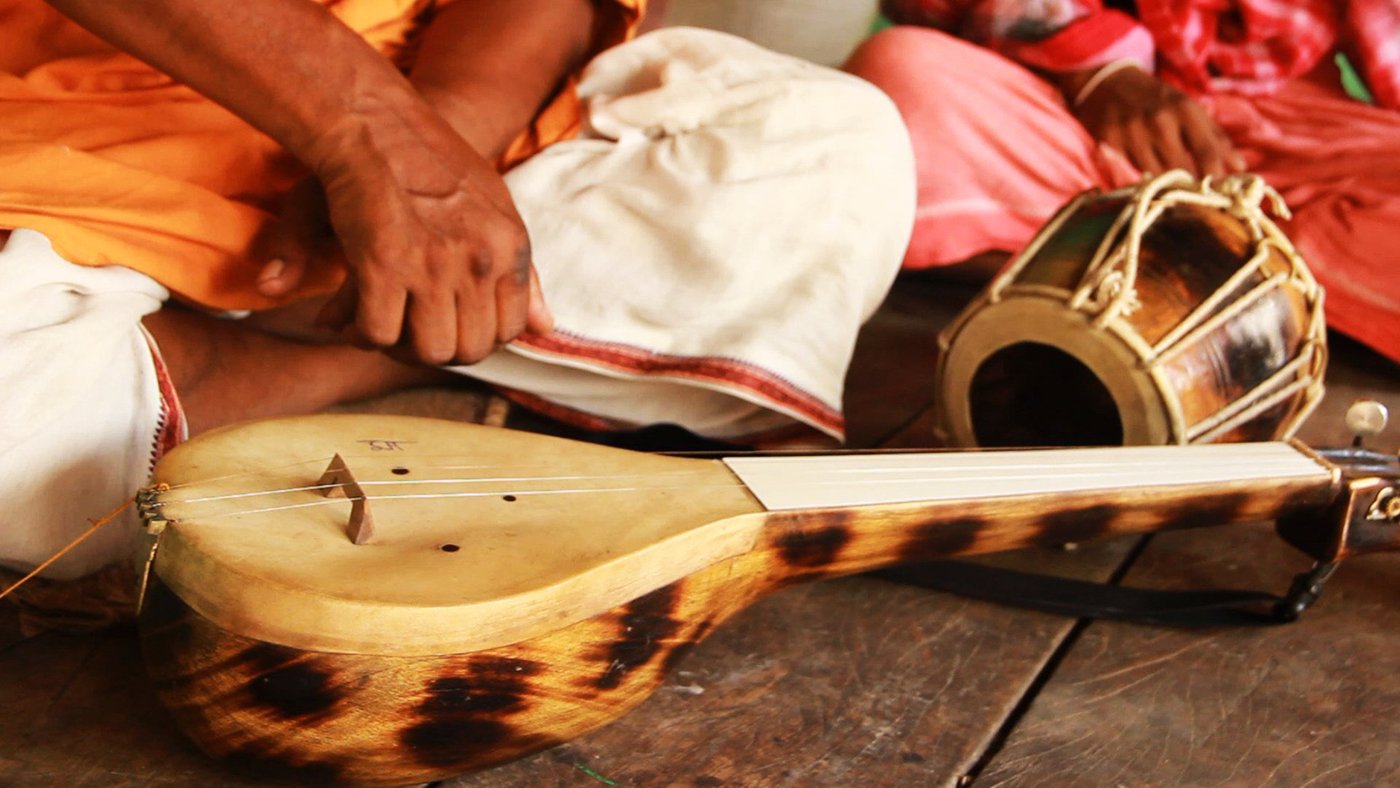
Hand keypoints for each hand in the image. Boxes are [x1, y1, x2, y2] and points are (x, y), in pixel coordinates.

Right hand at [265, 111, 552, 365]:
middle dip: (437, 348)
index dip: (475, 339)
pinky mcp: (383, 264)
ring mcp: (433, 265)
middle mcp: (479, 260)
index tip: (448, 327)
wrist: (376, 124)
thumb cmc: (433, 166)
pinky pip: (378, 333)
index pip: (509, 331)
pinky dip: (363, 333)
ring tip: (382, 326)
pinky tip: (352, 318)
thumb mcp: (496, 209)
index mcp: (510, 247)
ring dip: (400, 347)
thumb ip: (523, 273)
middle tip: (410, 332)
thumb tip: (545, 327)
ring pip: (428, 349)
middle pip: (470, 350)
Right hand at [1070, 64, 1245, 177]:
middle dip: (1189, 185)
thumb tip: (1239, 167)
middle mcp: (1159, 120)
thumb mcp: (1188, 108)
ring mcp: (1133, 132)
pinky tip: (1143, 171)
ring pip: (1155, 174)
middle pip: (1181, 169)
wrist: (1109, 82)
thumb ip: (1215, 137)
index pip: (1207, 151)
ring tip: (1168, 184)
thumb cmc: (1157, 99)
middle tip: (1194, 197)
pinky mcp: (1110, 142)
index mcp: (1185, 109)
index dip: (1216, 176)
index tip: (1220, 193)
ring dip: (1163, 182)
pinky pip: (1130, 171)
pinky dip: (1140, 175)